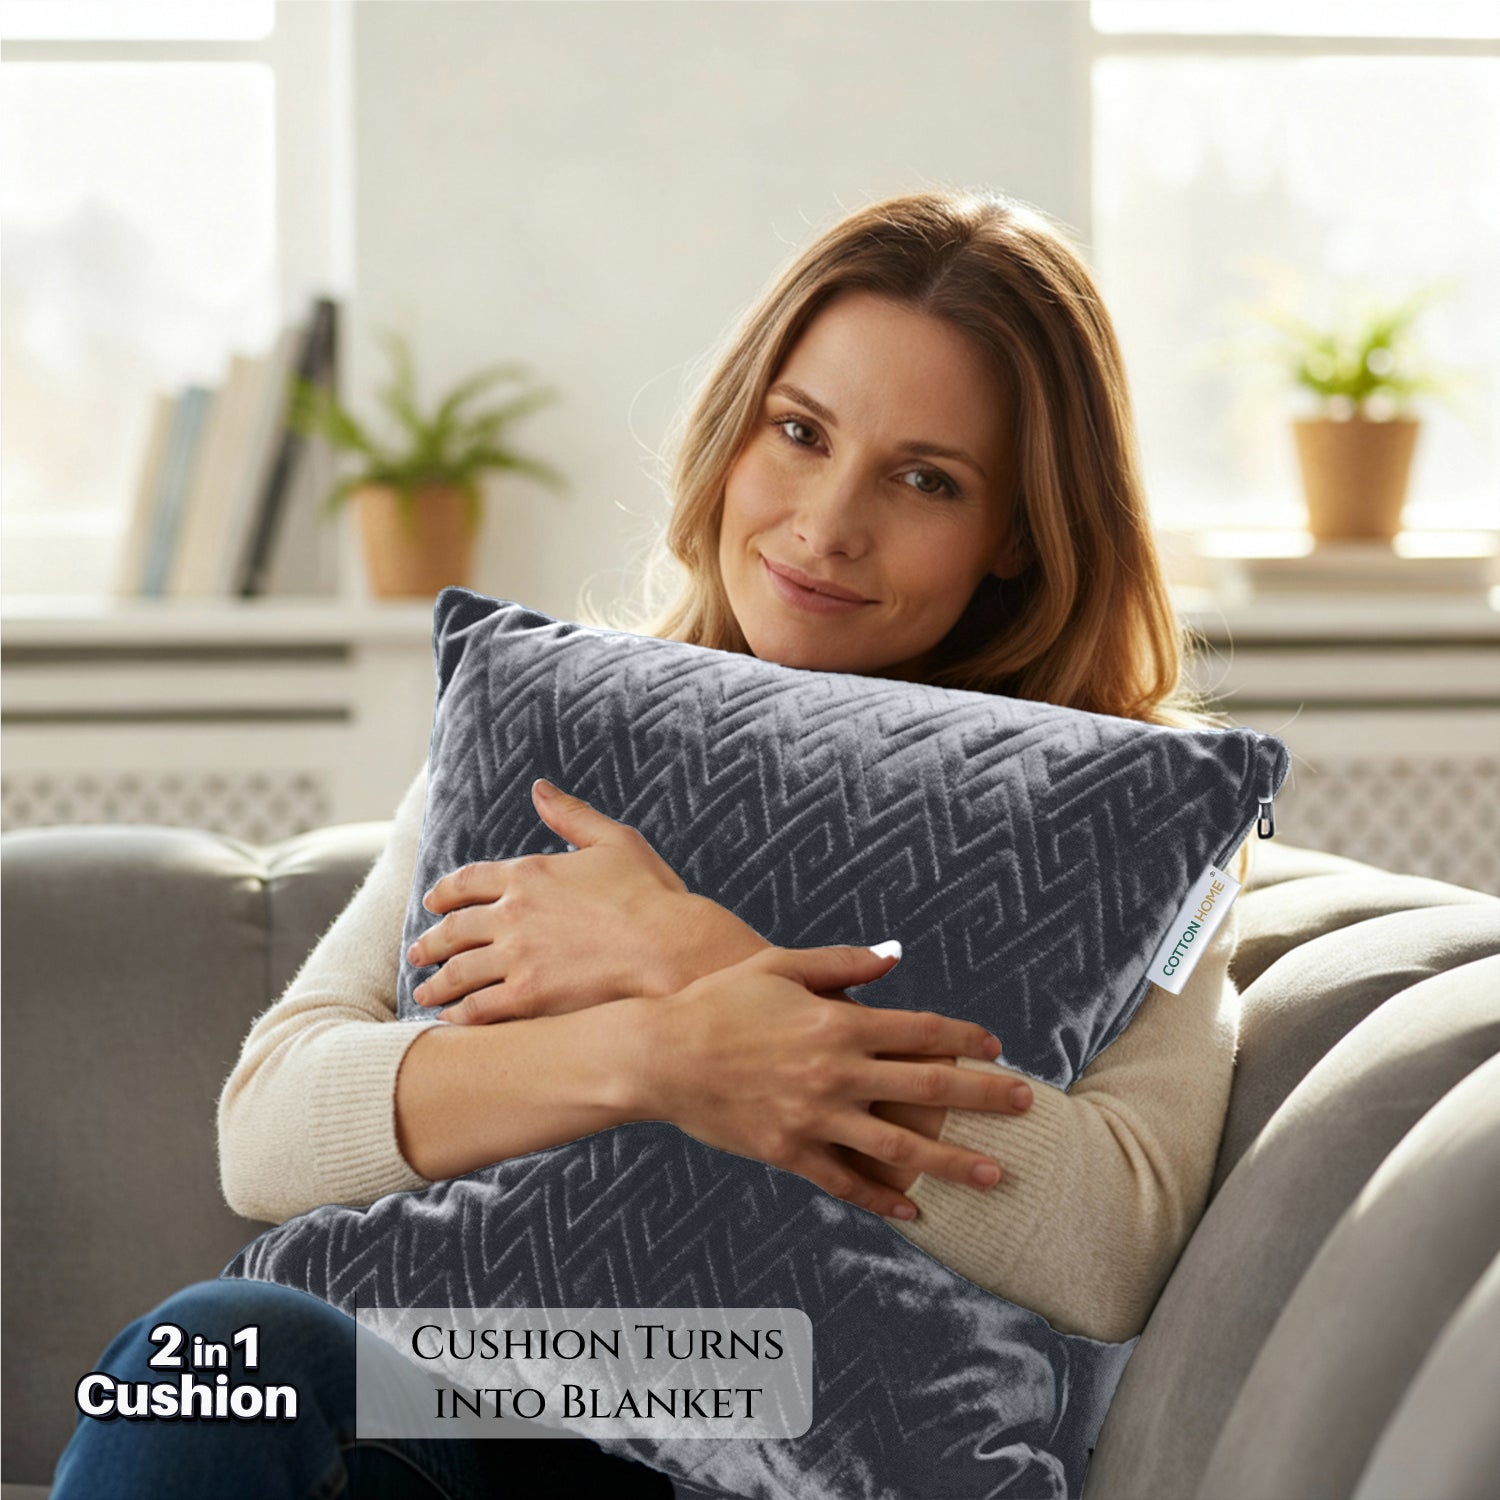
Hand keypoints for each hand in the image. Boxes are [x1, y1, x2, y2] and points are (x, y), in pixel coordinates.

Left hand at [407, 779, 766, 1023]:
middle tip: (419, 952)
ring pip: (459, 972)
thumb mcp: (614, 841)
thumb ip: (572, 815)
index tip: (434, 903)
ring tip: (425, 992)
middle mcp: (513, 912)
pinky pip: (478, 1009)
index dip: (446, 893)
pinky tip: (454, 1021)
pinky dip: (460, 1016)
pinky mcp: (527, 997)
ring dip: (437, 983)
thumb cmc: (652, 895)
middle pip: (454, 929)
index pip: (469, 880)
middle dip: (432, 942)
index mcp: (529, 873)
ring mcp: (517, 956)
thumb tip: (539, 788)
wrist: (671, 948)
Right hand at [634, 943, 1032, 1220]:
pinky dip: (882, 1199)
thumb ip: (842, 964)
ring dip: (953, 1161)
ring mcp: (813, 1117)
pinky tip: (916, 1211)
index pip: (921, 1030)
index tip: (997, 1047)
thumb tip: (895, 957)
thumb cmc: (718, 1002)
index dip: (966, 1038)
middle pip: (927, 1087)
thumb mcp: (779, 967)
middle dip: (983, 1096)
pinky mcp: (788, 1152)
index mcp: (837, 1022)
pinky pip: (845, 1181)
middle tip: (1027, 1105)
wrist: (659, 1055)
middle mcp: (835, 1072)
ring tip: (997, 1173)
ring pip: (899, 1146)